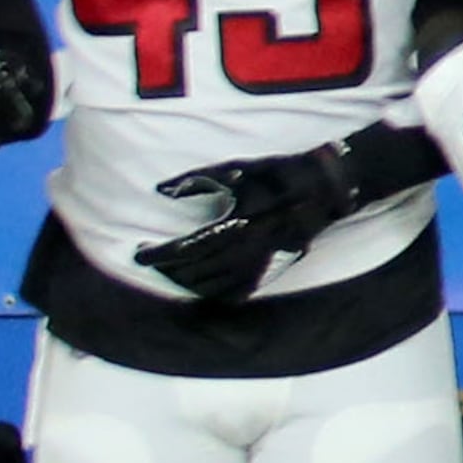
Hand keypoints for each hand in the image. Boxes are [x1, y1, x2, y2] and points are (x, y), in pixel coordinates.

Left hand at [134, 144, 362, 304]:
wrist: (324, 188)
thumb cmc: (278, 174)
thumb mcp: (234, 168)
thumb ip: (195, 179)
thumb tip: (161, 190)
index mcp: (233, 225)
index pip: (184, 248)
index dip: (158, 253)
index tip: (138, 252)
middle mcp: (245, 249)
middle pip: (196, 272)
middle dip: (168, 271)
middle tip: (151, 263)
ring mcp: (261, 262)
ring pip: (216, 286)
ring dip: (188, 284)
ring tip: (171, 276)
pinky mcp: (272, 266)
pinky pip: (240, 291)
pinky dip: (218, 294)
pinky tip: (206, 290)